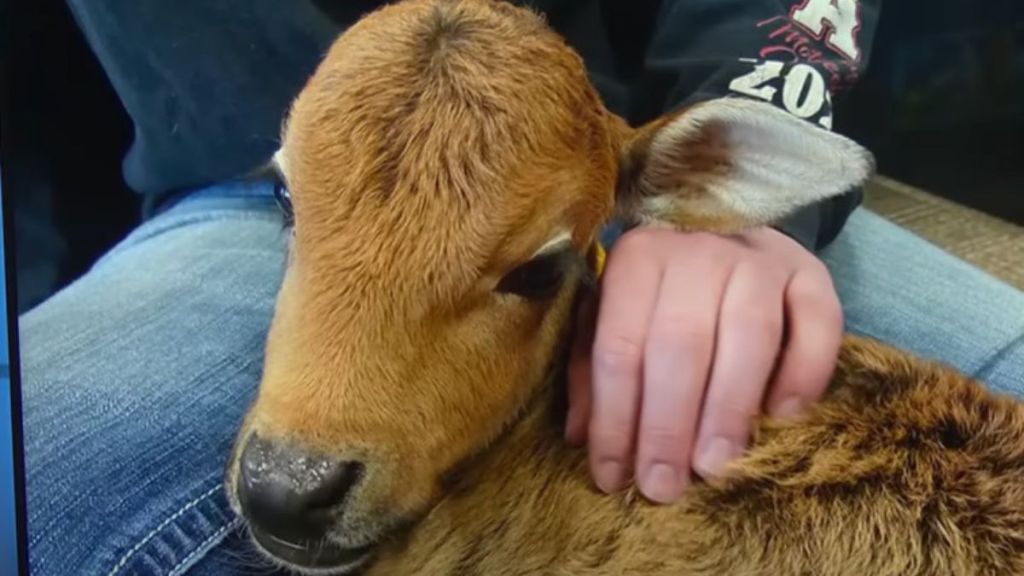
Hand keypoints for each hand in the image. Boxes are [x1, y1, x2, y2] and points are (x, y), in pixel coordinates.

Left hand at [565, 226, 842, 503]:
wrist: (725, 231)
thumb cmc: (657, 292)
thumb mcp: (611, 318)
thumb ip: (591, 372)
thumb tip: (581, 437)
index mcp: (638, 258)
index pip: (619, 347)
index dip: (615, 417)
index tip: (614, 476)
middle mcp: (698, 251)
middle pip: (681, 344)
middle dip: (668, 425)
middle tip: (664, 485)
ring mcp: (759, 258)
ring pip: (749, 336)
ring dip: (729, 409)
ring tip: (714, 466)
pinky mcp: (811, 272)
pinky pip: (818, 324)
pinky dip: (803, 374)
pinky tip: (782, 418)